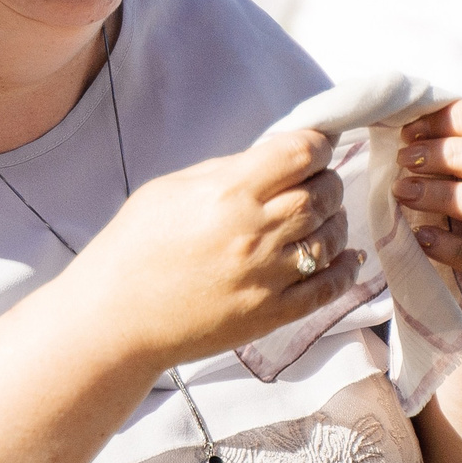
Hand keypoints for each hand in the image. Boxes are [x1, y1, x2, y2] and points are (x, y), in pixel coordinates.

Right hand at [71, 128, 364, 368]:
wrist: (114, 319)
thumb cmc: (132, 249)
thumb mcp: (168, 189)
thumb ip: (223, 170)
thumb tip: (267, 159)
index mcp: (228, 193)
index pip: (300, 153)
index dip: (317, 143)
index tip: (315, 145)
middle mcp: (256, 232)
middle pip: (323, 192)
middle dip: (327, 179)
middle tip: (317, 180)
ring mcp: (268, 276)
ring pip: (332, 237)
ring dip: (335, 220)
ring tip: (323, 217)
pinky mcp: (273, 314)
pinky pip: (328, 288)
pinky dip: (345, 270)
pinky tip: (347, 258)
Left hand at [393, 98, 461, 311]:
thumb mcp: (460, 172)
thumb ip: (443, 144)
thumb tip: (393, 116)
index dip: (455, 119)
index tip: (409, 132)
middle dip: (451, 155)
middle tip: (405, 160)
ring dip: (447, 197)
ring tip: (404, 194)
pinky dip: (454, 247)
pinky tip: (423, 238)